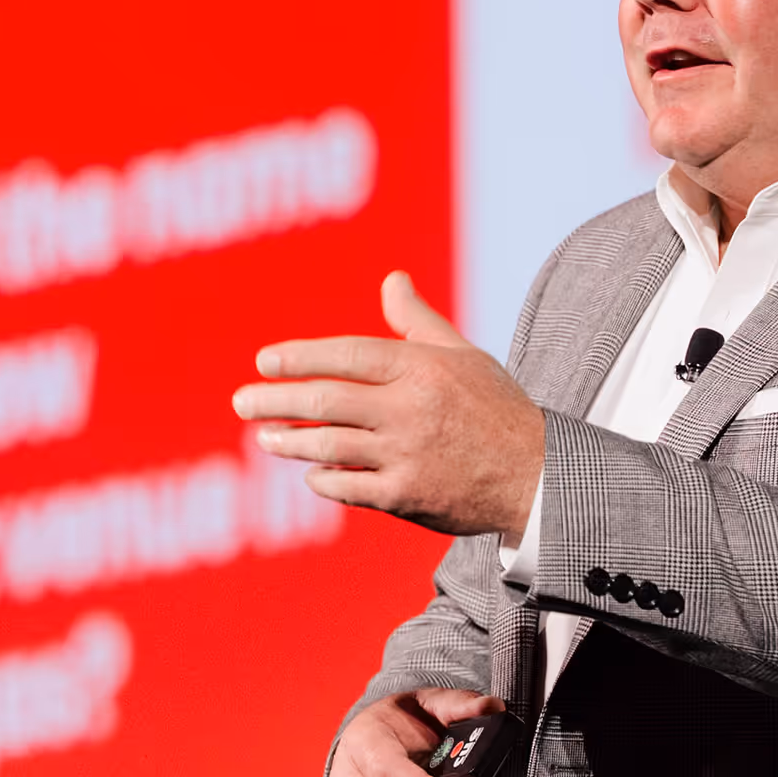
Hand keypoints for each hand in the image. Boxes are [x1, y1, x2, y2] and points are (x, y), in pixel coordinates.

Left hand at [234, 272, 546, 539]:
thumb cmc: (494, 408)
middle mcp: (410, 411)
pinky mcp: (405, 497)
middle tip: (242, 400)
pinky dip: (323, 478)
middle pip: (326, 403)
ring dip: (288, 441)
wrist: (535, 475)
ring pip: (328, 447)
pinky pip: (347, 487)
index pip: (346, 356)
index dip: (300, 358)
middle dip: (275, 401)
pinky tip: (310, 471)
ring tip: (263, 435)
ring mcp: (406, 456)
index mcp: (422, 369)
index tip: (265, 362)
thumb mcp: (461, 354)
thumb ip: (417, 321)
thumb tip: (392, 279)